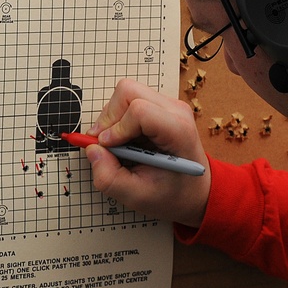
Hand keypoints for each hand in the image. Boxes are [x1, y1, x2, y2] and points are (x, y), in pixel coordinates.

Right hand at [86, 78, 210, 227]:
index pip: (139, 110)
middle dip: (109, 117)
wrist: (195, 190)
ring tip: (118, 145)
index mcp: (178, 132)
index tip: (107, 148)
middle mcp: (176, 111)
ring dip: (112, 118)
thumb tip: (92, 150)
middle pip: (128, 91)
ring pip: (126, 92)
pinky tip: (125, 140)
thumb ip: (108, 177)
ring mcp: (168, 105)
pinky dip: (118, 119)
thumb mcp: (137, 196)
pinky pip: (129, 100)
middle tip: (105, 144)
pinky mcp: (160, 106)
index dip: (116, 128)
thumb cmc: (173, 194)